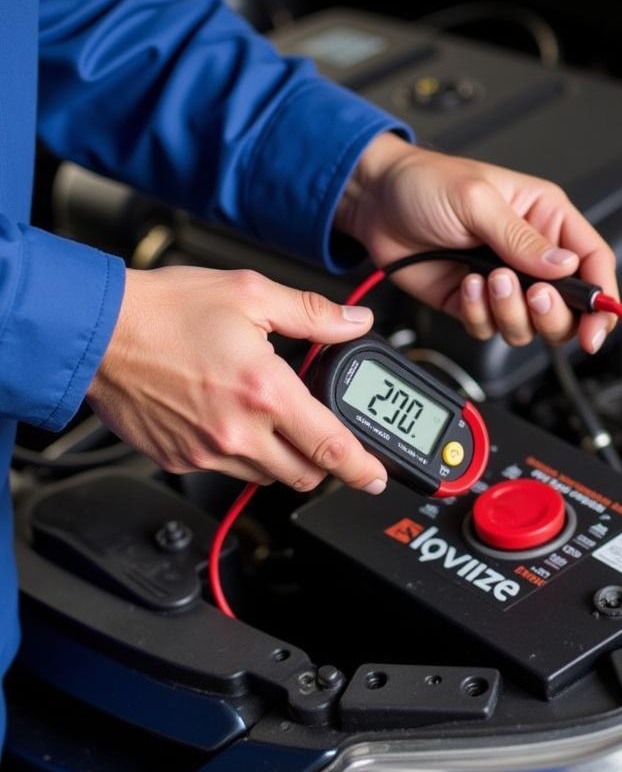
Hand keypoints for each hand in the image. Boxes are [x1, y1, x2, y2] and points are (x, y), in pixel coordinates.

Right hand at [87, 266, 388, 492]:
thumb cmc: (163, 310)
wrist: (95, 330)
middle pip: (304, 474)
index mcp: (265, 391)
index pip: (331, 447)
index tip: (376, 477)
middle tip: (323, 436)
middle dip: (323, 461)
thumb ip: (312, 313)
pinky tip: (231, 419)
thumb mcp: (250, 293)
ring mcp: (207, 451)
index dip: (362, 468)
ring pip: (267, 477)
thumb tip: (355, 321)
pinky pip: (227, 471)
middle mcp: (239, 430)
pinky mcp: (180, 459)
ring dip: (282, 459)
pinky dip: (242, 454)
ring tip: (272, 420)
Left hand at [336, 134, 617, 351]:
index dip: (603, 299)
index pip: (593, 262)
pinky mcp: (474, 304)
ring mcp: (503, 284)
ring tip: (485, 279)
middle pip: (568, 308)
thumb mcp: (478, 200)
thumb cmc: (425, 184)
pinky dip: (477, 315)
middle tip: (529, 295)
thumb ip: (522, 239)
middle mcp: (530, 256)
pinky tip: (462, 284)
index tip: (597, 327)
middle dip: (551, 313)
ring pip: (529, 326)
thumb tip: (565, 266)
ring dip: (508, 312)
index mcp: (546, 219)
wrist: (375, 203)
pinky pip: (490, 329)